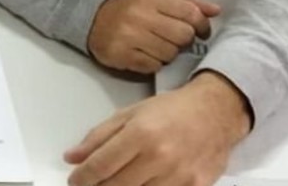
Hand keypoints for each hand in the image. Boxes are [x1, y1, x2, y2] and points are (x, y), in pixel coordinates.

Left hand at [65, 72, 251, 185]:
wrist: (216, 112)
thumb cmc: (171, 110)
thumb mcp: (130, 114)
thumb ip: (99, 136)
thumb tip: (72, 157)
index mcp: (140, 134)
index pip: (100, 166)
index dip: (82, 178)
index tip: (75, 180)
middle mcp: (159, 157)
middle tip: (92, 184)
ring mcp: (179, 176)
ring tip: (117, 182)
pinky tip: (141, 184)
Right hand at [88, 0, 221, 73]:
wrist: (92, 21)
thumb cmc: (129, 9)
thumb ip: (186, 1)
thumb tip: (216, 10)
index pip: (190, 13)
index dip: (203, 25)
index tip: (202, 31)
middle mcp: (140, 16)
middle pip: (183, 36)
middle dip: (184, 40)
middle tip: (175, 39)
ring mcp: (130, 37)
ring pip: (170, 54)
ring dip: (169, 53)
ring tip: (157, 46)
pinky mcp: (123, 56)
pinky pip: (154, 66)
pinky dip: (154, 63)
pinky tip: (145, 54)